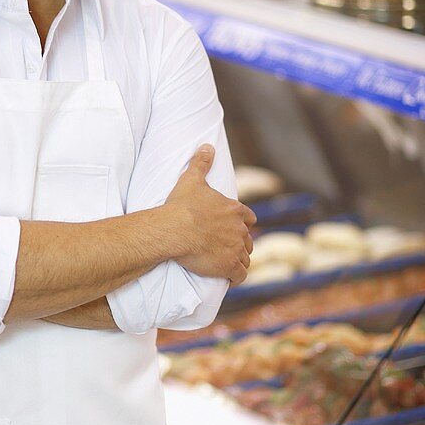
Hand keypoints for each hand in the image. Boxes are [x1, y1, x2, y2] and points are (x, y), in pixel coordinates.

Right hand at [162, 145, 255, 285]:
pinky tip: (229, 279)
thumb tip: (207, 145)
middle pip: (247, 239)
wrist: (175, 230)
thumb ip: (201, 162)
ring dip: (239, 261)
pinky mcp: (229, 266)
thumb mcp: (192, 179)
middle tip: (227, 247)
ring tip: (228, 264)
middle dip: (240, 244)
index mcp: (234, 210)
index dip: (243, 224)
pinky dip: (236, 277)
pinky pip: (240, 275)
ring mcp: (236, 249)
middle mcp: (239, 230)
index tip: (237, 227)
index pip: (248, 218)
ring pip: (246, 258)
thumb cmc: (182, 205)